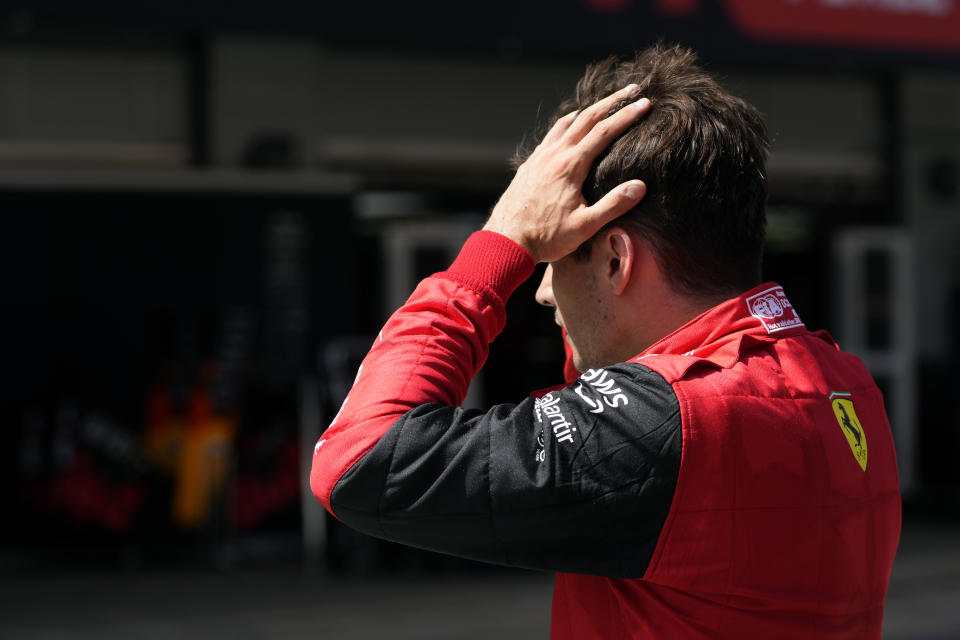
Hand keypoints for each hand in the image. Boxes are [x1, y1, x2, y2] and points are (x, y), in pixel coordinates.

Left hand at [483, 85, 649, 262]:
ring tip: (605, 102)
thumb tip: (640, 186)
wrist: (505, 241)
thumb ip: (613, 205)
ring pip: (566, 122)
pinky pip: (551, 135)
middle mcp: (553, 155)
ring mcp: (539, 157)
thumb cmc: (546, 238)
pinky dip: (567, 123)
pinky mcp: (529, 164)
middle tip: (632, 88)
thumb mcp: (585, 227)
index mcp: (570, 166)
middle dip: (612, 101)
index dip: (627, 115)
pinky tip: (571, 126)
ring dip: (588, 109)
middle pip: (586, 118)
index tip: (645, 103)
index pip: (604, 131)